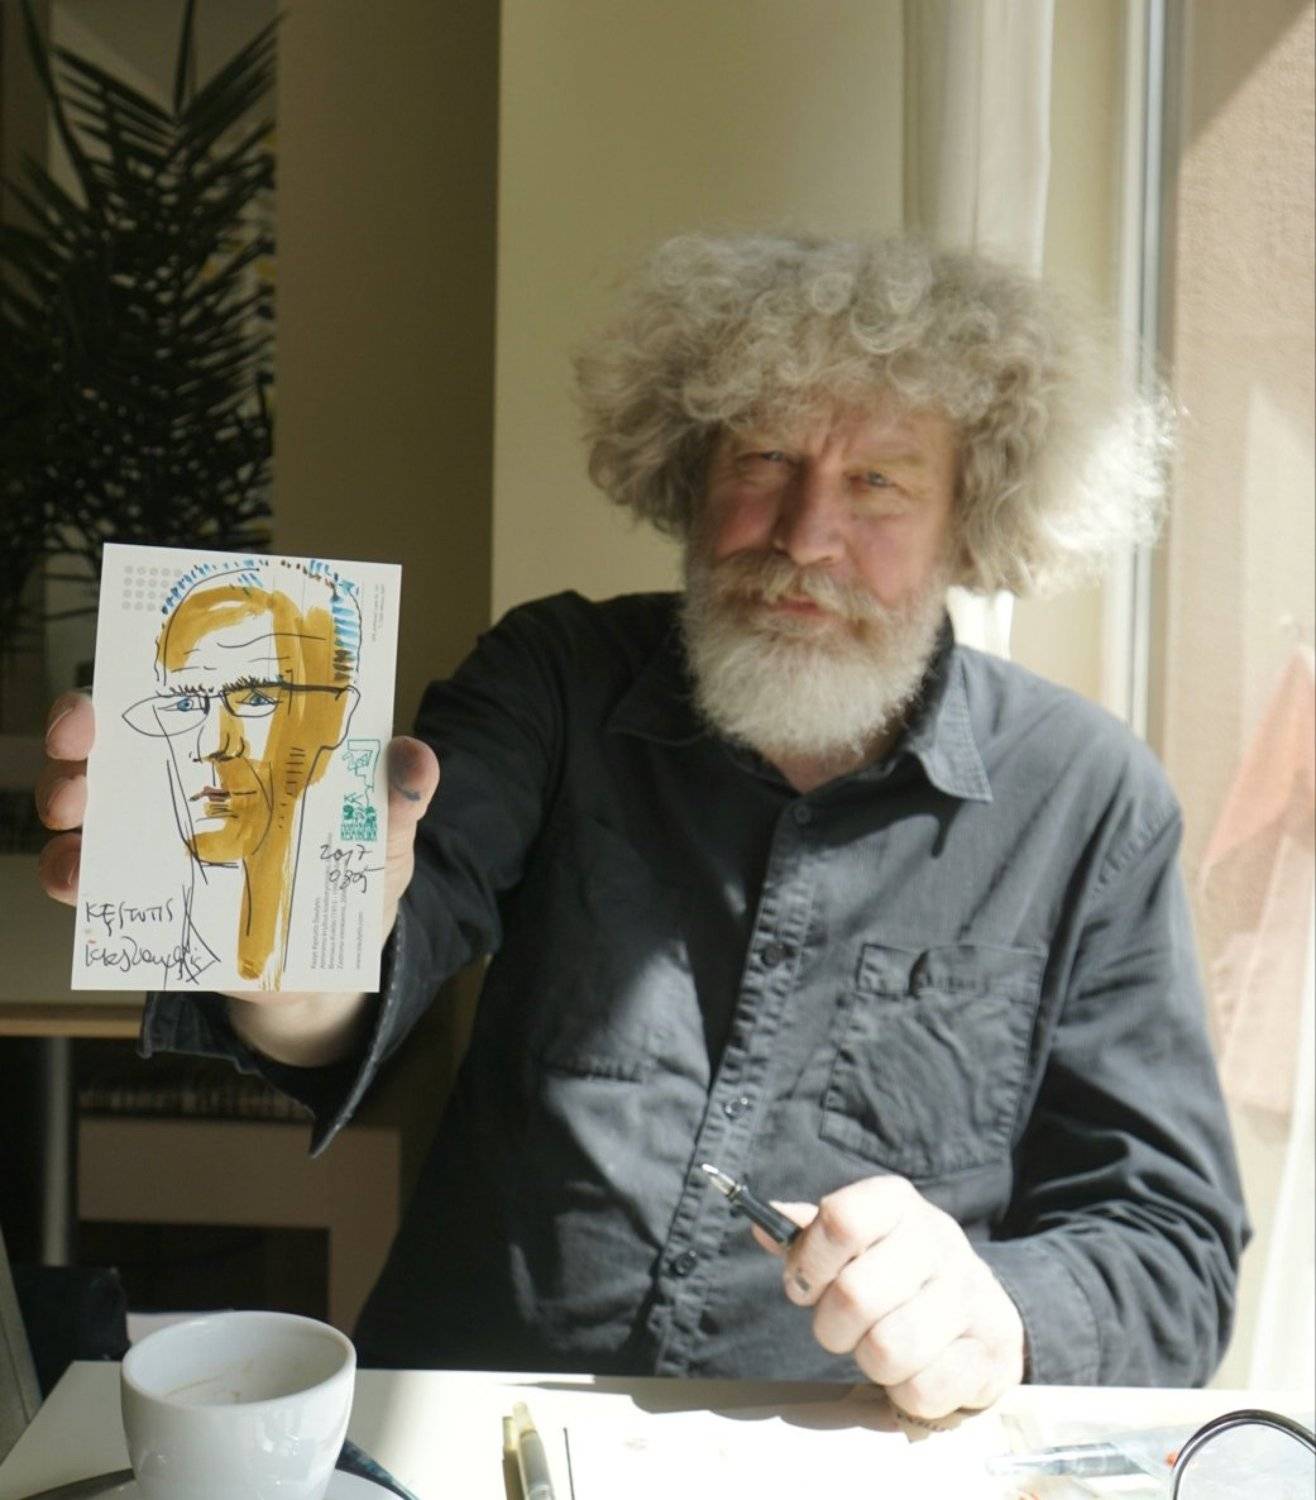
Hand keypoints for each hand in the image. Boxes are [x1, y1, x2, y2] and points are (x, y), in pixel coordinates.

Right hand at [36, 691, 439, 938]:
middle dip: (81, 724)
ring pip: (82, 801)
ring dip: (66, 794)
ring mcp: (151, 838)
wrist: (330, 969)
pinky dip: (71, 872)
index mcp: (240, 749)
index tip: (146, 651)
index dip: (156, 664)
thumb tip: (413, 757)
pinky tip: (80, 873)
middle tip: (81, 732)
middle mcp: (181, 782)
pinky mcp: (137, 898)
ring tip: (76, 805)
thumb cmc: (352, 878)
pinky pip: (83, 881)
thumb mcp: (384, 831)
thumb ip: (399, 795)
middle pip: (109, 737)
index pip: (186, 691)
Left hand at [752, 1175, 1024, 1419]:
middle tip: (840, 1328)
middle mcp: (938, 1241)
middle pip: (855, 1294)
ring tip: (878, 1348)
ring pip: (888, 1348)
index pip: (841, 1219)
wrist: (982, 1307)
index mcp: (897, 1203)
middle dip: (831, 1326)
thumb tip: (762, 1227)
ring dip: (868, 1362)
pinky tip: (913, 1371)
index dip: (809, 1262)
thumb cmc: (898, 1272)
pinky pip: (923, 1389)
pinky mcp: (990, 1353)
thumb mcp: (858, 1240)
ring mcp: (970, 1296)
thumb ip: (809, 1235)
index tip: (803, 1286)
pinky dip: (904, 1392)